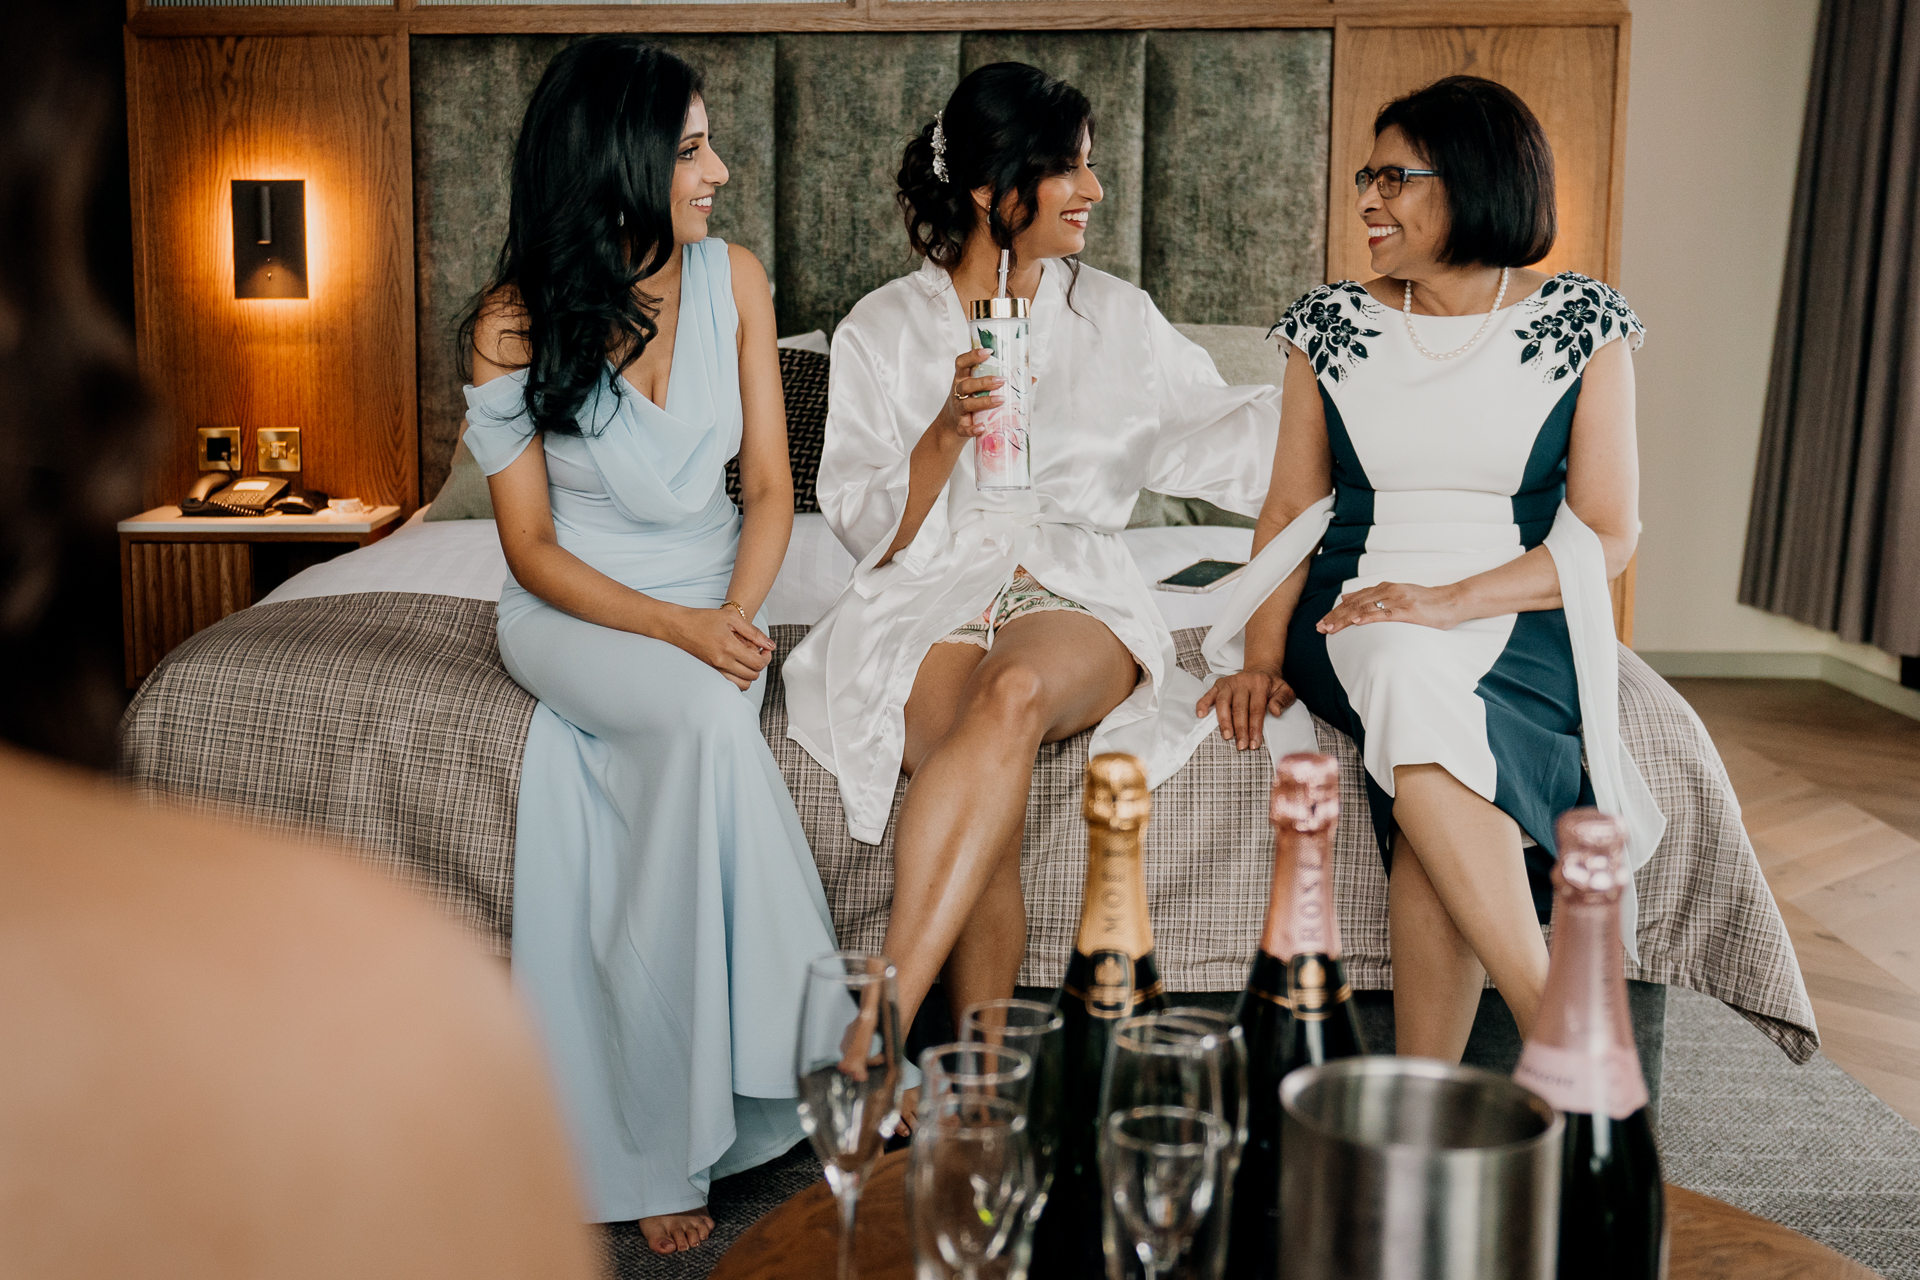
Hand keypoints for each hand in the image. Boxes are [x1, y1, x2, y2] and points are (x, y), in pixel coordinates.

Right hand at [665, 606, 774, 689]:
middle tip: (758, 654)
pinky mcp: (709, 672)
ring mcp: (714, 669)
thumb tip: (771, 645)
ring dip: (749, 675)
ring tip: (748, 661)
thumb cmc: (703, 619)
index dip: (766, 657)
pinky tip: (737, 665)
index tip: (765, 649)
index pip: (757, 663)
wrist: (677, 626)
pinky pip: (730, 684)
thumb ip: (753, 633)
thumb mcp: (731, 618)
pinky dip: (738, 678)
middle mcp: (721, 661)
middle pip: (752, 676)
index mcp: (729, 647)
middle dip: (760, 666)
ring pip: (742, 685)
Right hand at [932, 347, 1002, 448]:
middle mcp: (958, 392)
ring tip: (1001, 400)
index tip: (989, 351)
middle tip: (1002, 380)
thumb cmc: (971, 401)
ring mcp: (957, 409)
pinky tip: (982, 427)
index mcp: (962, 378)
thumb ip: (1001, 382)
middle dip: (984, 382)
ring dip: (984, 402)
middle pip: (966, 384)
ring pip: (967, 404)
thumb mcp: (980, 390)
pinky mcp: (959, 426)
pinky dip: (972, 428)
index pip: (961, 363)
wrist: (950, 426)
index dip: (972, 355)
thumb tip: (1031, 379)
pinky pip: (964, 427)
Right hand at [1196, 668, 1295, 750]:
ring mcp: (1229, 683)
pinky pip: (1209, 694)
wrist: (1260, 671)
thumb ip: (1283, 700)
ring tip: (1226, 736)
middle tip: (1241, 746)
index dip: (1255, 728)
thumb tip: (1275, 711)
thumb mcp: (1285, 690)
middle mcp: (1242, 682)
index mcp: (1259, 684)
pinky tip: (1201, 715)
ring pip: (1223, 702)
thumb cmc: (1272, 686)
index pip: (1256, 709)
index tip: (1254, 744)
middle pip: (1239, 708)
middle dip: (1240, 729)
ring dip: (1224, 721)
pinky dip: (1203, 704)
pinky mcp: (1219, 684)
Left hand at [1317, 581, 1460, 634]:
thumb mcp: (1396, 596)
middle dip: (1335, 617)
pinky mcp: (1409, 610)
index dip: (1336, 612)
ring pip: (1366, 608)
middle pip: (1355, 604)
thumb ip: (1373, 597)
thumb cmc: (1426, 603)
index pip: (1354, 600)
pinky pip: (1385, 613)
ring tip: (1331, 628)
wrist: (1453, 601)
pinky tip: (1356, 621)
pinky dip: (1369, 617)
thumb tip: (1346, 599)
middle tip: (1320, 628)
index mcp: (1384, 588)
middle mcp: (1388, 591)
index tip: (1322, 622)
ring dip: (1346, 618)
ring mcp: (1398, 600)